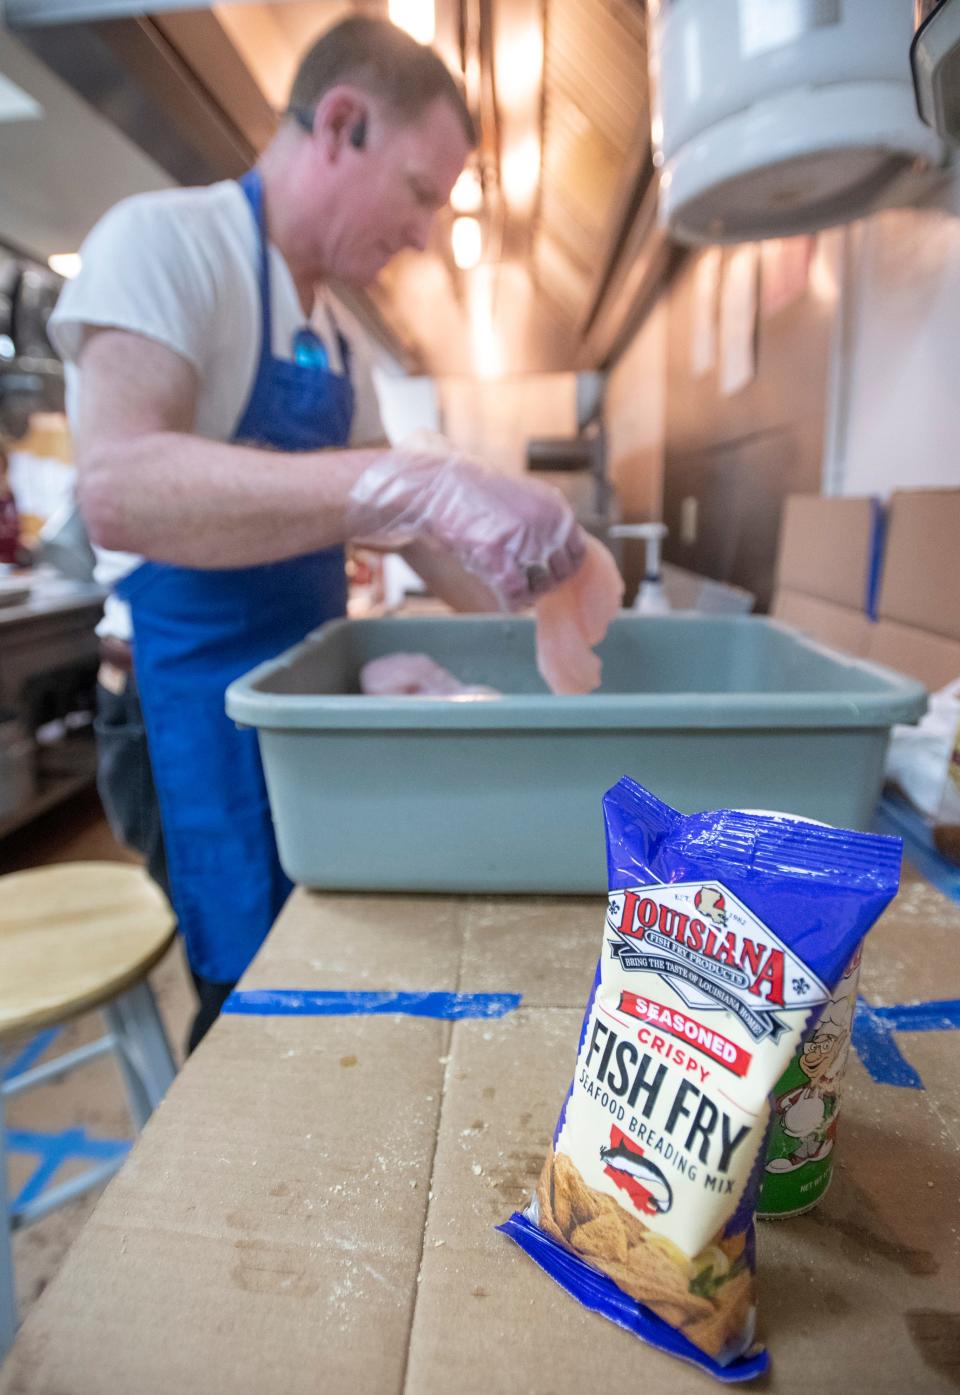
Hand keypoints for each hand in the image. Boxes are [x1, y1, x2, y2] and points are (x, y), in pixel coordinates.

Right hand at [346, 442, 586, 610]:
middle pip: (561, 574)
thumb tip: (558, 558)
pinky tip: (504, 599)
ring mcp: (522, 537)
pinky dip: (511, 602)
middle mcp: (545, 522)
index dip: (563, 569)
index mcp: (555, 507)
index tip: (547, 575)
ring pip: (540, 587)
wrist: (437, 487)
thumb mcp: (523, 499)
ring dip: (527, 594)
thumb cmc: (475, 496)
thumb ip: (545, 524)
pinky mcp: (497, 553)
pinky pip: (515, 593)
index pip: (578, 553)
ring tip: (512, 589)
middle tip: (527, 585)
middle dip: (545, 584)